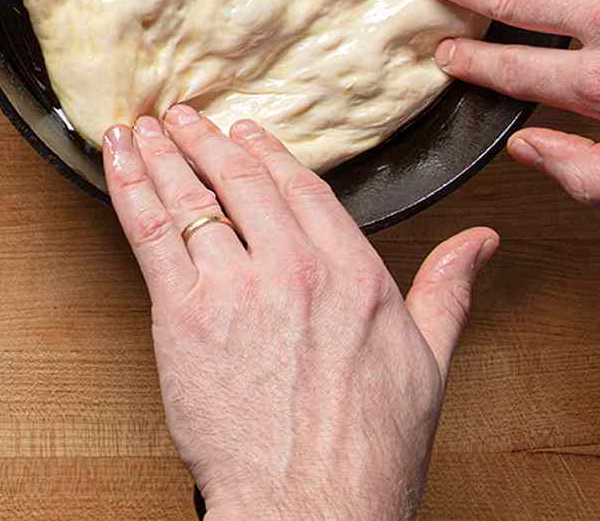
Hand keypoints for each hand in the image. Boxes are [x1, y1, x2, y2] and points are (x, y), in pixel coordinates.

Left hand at [103, 108, 496, 520]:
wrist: (312, 508)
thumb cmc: (368, 453)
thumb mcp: (429, 364)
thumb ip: (448, 290)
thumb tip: (480, 242)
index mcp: (354, 273)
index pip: (301, 188)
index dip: (266, 154)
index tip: (244, 133)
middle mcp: (294, 269)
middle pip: (241, 182)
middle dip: (205, 141)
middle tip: (183, 116)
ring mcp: (236, 289)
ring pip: (191, 198)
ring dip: (161, 154)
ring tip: (142, 128)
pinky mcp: (184, 315)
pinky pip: (150, 233)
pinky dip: (130, 187)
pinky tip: (119, 159)